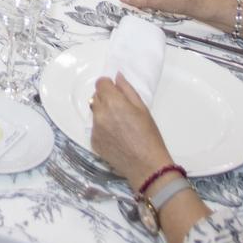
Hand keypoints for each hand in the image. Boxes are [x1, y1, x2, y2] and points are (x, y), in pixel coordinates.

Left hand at [91, 73, 171, 188]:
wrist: (146, 166)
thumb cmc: (149, 135)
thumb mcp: (142, 108)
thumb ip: (127, 89)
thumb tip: (117, 77)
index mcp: (112, 102)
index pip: (100, 83)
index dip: (108, 85)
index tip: (116, 92)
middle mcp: (99, 113)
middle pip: (96, 97)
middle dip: (106, 98)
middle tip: (121, 110)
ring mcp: (94, 128)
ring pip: (95, 112)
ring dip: (103, 113)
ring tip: (120, 125)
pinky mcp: (93, 141)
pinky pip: (95, 128)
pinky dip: (102, 128)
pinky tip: (116, 137)